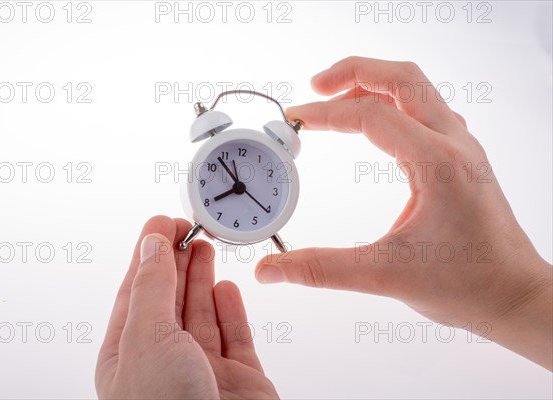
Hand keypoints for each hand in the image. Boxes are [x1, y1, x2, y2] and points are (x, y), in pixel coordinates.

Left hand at [96, 216, 278, 398]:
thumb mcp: (148, 338)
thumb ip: (151, 288)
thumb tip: (151, 246)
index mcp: (129, 356)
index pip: (137, 292)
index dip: (149, 253)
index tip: (162, 222)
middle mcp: (165, 362)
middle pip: (171, 299)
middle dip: (177, 261)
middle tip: (187, 228)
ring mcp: (203, 371)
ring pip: (203, 314)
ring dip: (203, 278)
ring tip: (205, 247)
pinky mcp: (239, 379)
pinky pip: (235, 336)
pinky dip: (231, 309)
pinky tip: (227, 287)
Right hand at [254, 56, 552, 369]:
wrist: (513, 295)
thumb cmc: (465, 284)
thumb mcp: (384, 276)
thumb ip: (321, 269)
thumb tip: (272, 269)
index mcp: (438, 164)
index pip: (371, 116)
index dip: (326, 114)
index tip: (295, 121)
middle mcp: (454, 144)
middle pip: (402, 78)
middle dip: (354, 72)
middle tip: (315, 86)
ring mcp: (461, 147)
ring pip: (416, 88)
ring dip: (374, 82)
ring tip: (335, 97)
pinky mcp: (461, 157)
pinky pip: (426, 109)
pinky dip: (392, 101)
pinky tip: (374, 122)